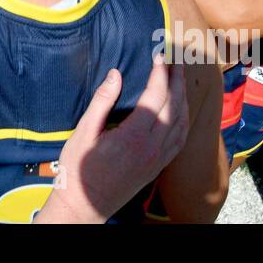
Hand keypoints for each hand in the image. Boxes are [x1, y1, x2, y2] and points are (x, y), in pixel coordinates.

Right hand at [36, 59, 188, 223]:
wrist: (85, 206)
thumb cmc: (79, 169)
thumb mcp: (83, 132)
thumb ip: (102, 101)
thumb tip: (115, 74)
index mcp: (133, 136)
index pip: (155, 97)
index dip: (159, 74)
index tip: (158, 56)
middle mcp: (151, 147)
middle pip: (174, 107)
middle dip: (177, 81)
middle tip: (176, 61)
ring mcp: (157, 159)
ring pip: (181, 123)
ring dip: (183, 98)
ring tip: (180, 80)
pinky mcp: (158, 167)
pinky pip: (180, 140)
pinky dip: (184, 120)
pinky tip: (181, 111)